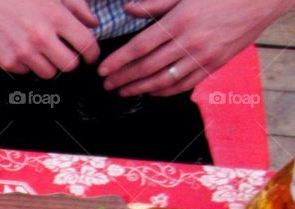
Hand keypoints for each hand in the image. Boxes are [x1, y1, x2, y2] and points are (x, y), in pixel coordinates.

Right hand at [0, 0, 100, 77]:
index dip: (92, 53)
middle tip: (65, 52)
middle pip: (70, 65)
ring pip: (49, 73)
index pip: (86, 45)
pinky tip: (22, 48)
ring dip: (49, 63)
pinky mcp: (7, 61)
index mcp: (56, 18)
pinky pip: (26, 72)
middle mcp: (40, 37)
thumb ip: (76, 6)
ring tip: (41, 49)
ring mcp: (23, 52)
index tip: (90, 55)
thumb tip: (92, 23)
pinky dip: (28, 64)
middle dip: (71, 59)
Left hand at [99, 0, 294, 95]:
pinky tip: (150, 92)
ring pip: (163, 80)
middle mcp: (189, 42)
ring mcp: (202, 57)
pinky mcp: (213, 66)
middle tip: (108, 85)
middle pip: (147, 67)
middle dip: (123, 78)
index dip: (119, 61)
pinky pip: (183, 85)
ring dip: (139, 89)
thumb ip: (155, 4)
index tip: (103, 70)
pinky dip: (164, 91)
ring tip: (123, 92)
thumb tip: (128, 9)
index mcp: (180, 21)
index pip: (140, 47)